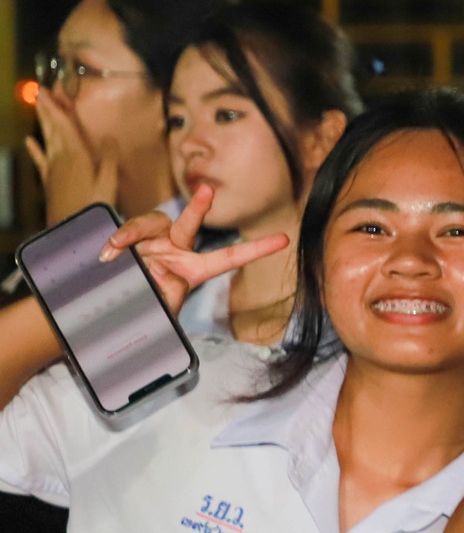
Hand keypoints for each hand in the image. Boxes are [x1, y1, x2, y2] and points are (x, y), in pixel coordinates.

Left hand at [26, 90, 118, 222]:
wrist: (70, 228)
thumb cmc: (92, 206)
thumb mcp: (108, 182)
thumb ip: (107, 158)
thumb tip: (109, 137)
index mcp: (77, 155)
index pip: (64, 124)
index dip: (57, 107)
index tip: (48, 90)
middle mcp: (61, 157)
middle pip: (53, 128)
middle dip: (46, 109)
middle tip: (38, 91)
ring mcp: (53, 168)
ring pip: (46, 139)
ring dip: (42, 122)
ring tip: (37, 107)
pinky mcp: (49, 180)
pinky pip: (40, 159)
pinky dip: (34, 149)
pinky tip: (29, 141)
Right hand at [99, 185, 290, 316]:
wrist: (109, 305)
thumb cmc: (142, 309)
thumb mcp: (162, 316)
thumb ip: (170, 314)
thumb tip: (174, 341)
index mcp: (192, 270)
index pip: (229, 257)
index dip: (256, 249)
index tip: (284, 240)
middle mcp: (175, 249)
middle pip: (189, 224)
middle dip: (198, 206)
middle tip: (207, 190)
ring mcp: (153, 240)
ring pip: (154, 221)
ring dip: (134, 232)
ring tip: (117, 249)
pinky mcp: (131, 237)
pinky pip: (128, 230)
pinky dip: (119, 239)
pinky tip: (109, 254)